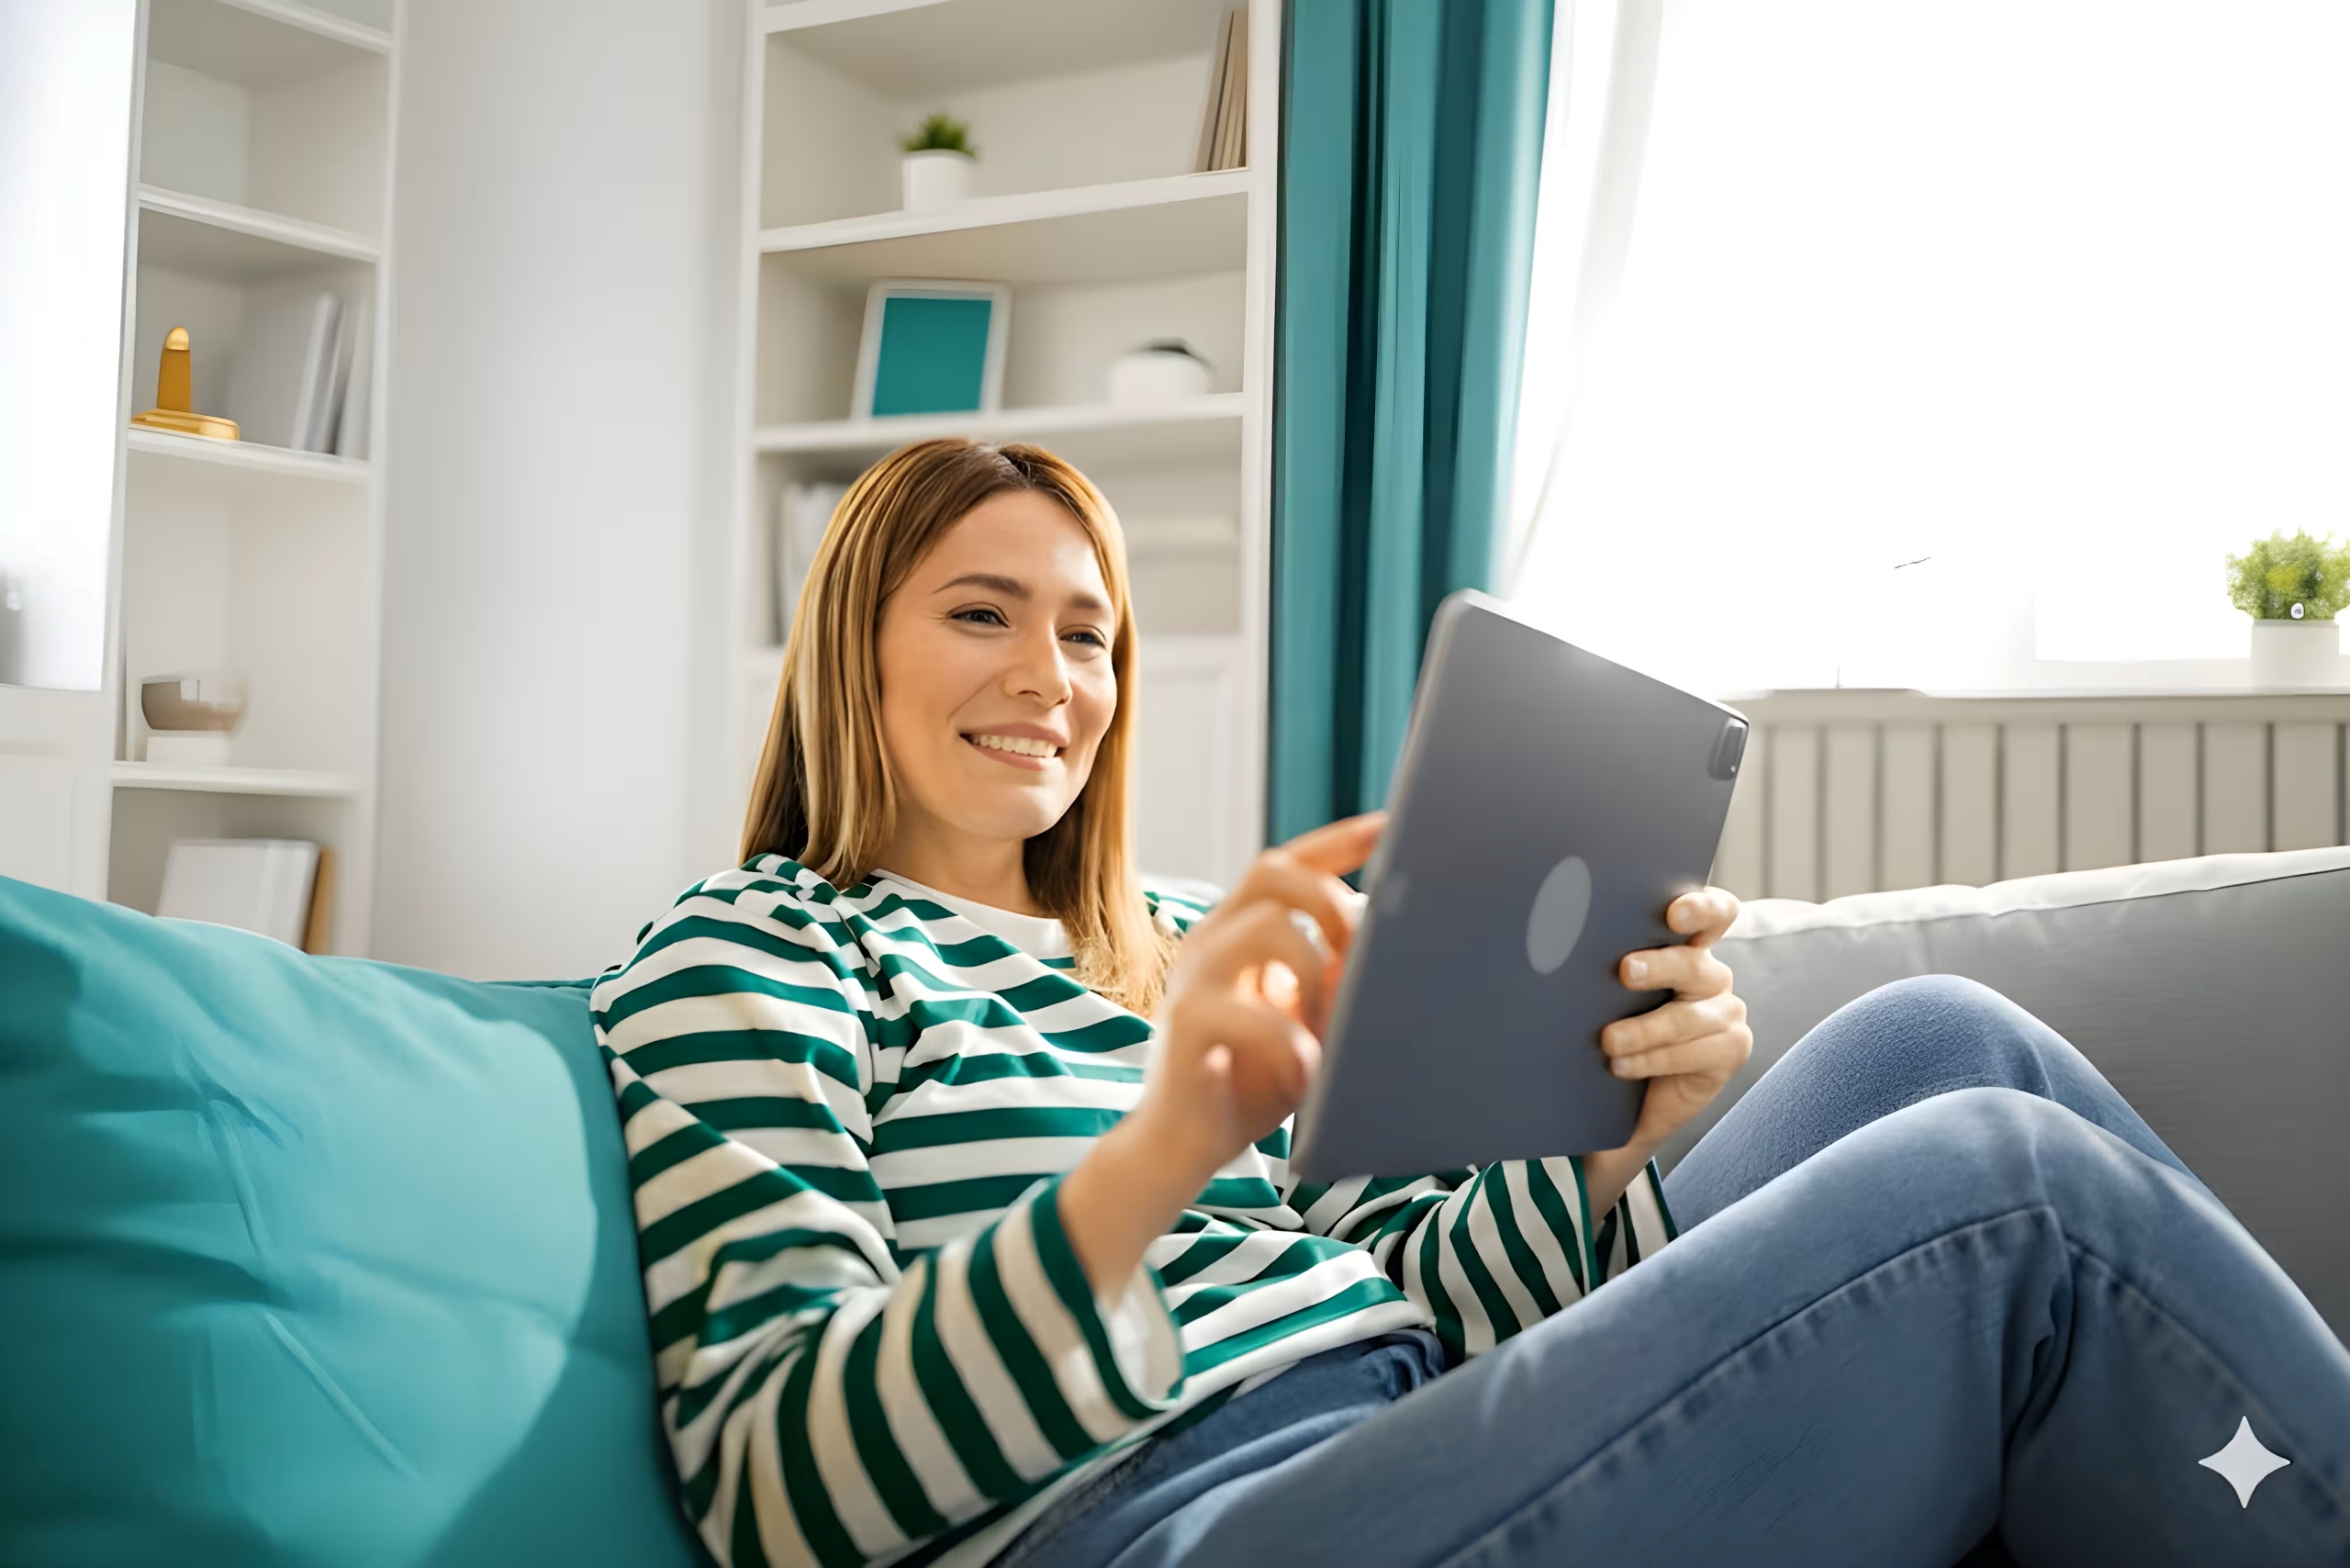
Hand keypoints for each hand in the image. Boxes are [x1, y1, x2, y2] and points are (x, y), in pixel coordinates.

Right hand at [1059, 813, 1380, 1289]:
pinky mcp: (1186, 1024)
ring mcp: (1193, 978)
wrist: (1181, 1146)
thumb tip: (1389, 942)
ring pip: (1268, 929)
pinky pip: (1253, 1015)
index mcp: (1239, 930)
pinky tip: (1304, 1076)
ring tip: (1329, 1031)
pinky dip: (1293, 1047)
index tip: (1394, 826)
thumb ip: (1331, 976)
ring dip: (1318, 976)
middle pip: (1273, 870)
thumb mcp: (1303, 1019)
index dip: (1341, 841)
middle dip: (1332, 897)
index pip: (1288, 863)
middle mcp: (1211, 940)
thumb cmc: (1251, 1078)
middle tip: (1363, 947)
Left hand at [1597, 888, 1751, 1158]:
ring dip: (1645, 1030)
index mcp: (1687, 946)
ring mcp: (1726, 1011)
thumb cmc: (1619, 1029)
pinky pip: (1693, 1053)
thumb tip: (1562, 942)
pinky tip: (1622, 1065)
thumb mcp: (1610, 993)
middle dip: (1659, 966)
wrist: (1634, 1094)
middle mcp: (1710, 974)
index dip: (1700, 908)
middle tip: (1626, 972)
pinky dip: (1652, 1060)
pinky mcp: (1731, 1049)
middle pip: (1693, 963)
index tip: (1673, 914)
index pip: (1712, 912)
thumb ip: (1606, 964)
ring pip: (1688, 1016)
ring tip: (1609, 1041)